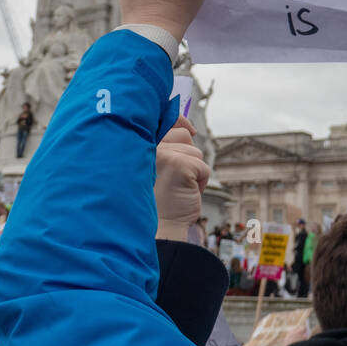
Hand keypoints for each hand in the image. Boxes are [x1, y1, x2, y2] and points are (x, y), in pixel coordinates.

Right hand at [155, 116, 209, 240]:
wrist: (160, 226)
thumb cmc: (160, 198)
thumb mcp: (161, 165)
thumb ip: (170, 145)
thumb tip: (190, 129)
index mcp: (143, 144)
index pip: (167, 119)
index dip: (181, 121)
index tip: (191, 130)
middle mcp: (150, 146)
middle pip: (184, 136)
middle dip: (188, 156)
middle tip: (176, 177)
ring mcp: (165, 154)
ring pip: (196, 153)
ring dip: (194, 171)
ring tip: (179, 186)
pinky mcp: (180, 165)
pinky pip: (203, 166)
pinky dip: (201, 182)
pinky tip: (186, 192)